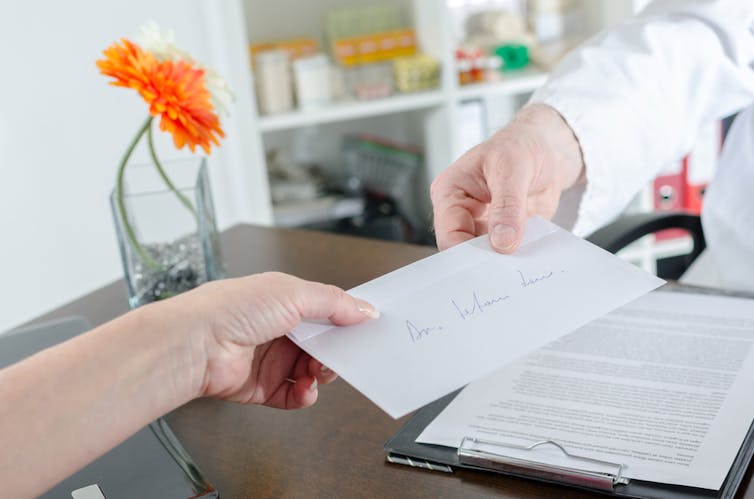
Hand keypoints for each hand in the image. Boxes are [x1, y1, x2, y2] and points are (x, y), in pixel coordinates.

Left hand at [172, 272, 377, 409]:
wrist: (196, 344)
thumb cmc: (233, 308)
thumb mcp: (294, 293)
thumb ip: (334, 303)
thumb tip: (364, 310)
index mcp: (284, 300)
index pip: (324, 311)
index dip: (344, 320)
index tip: (364, 329)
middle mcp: (277, 329)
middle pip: (321, 344)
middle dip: (336, 352)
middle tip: (344, 355)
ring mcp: (269, 359)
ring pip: (311, 372)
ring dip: (321, 374)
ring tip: (317, 372)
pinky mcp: (261, 387)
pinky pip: (293, 396)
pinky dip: (304, 396)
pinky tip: (304, 389)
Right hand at [431, 103, 584, 252]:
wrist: (546, 149)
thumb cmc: (520, 147)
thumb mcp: (513, 168)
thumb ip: (508, 206)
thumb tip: (502, 241)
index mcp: (450, 192)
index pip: (448, 233)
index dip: (465, 252)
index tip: (488, 263)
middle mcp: (461, 212)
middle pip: (463, 249)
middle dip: (483, 260)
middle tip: (505, 267)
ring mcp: (482, 225)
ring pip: (485, 256)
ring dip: (503, 261)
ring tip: (519, 260)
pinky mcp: (503, 234)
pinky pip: (507, 253)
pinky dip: (519, 256)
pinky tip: (530, 252)